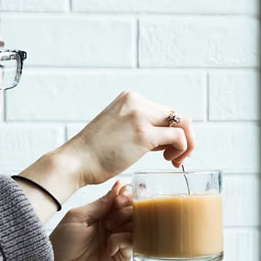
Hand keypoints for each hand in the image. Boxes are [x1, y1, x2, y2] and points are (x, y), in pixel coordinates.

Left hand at [34, 179, 133, 260]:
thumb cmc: (62, 247)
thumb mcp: (77, 217)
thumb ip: (100, 204)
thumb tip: (119, 187)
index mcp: (100, 215)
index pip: (120, 200)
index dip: (124, 195)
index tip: (120, 196)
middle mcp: (111, 227)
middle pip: (132, 210)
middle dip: (125, 208)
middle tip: (113, 215)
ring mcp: (118, 242)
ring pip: (136, 224)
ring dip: (125, 222)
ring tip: (110, 228)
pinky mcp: (123, 257)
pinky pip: (133, 242)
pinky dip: (122, 240)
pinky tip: (109, 247)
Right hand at [61, 91, 195, 185]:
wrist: (75, 162)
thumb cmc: (94, 154)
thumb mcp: (118, 130)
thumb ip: (140, 128)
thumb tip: (165, 139)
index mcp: (130, 98)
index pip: (164, 111)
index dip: (171, 132)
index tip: (166, 151)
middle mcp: (137, 102)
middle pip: (176, 116)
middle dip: (182, 138)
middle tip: (173, 159)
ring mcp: (140, 116)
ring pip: (183, 123)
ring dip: (186, 144)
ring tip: (173, 160)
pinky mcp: (144, 134)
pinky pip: (178, 137)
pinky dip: (182, 149)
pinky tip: (169, 161)